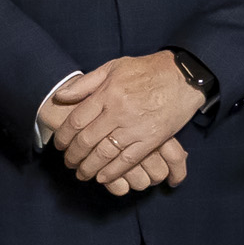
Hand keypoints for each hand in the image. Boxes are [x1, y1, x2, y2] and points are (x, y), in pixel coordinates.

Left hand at [43, 53, 205, 186]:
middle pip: (87, 140)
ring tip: (82, 173)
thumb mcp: (113, 67)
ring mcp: (135, 127)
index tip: (59, 145)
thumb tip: (61, 96)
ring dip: (89, 167)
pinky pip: (128, 160)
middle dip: (73, 155)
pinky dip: (113, 172)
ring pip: (104, 153)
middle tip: (68, 163)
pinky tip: (102, 177)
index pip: (77, 120)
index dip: (64, 136)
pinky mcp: (152, 139)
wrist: (183, 76)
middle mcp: (118, 111)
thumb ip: (85, 83)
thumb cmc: (147, 70)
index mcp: (107, 93)